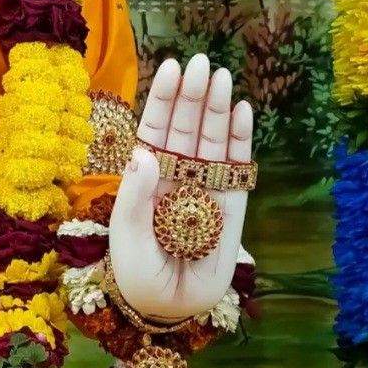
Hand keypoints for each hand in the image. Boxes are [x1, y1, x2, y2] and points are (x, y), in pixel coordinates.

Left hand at [108, 53, 251, 322]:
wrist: (166, 306)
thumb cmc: (137, 269)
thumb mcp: (125, 233)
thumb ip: (133, 195)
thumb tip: (144, 154)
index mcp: (147, 174)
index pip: (155, 127)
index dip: (162, 98)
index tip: (170, 67)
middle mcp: (177, 174)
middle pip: (185, 126)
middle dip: (192, 95)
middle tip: (201, 62)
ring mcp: (205, 187)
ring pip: (212, 140)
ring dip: (217, 109)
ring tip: (221, 76)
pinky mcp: (232, 206)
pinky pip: (237, 168)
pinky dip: (240, 140)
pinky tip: (242, 111)